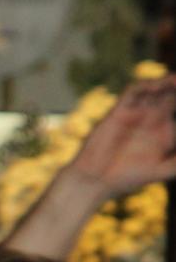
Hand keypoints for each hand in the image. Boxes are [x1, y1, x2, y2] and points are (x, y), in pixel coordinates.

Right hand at [67, 74, 175, 199]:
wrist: (94, 180)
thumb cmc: (126, 179)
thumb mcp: (160, 170)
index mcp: (163, 132)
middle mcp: (150, 120)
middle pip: (170, 96)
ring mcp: (135, 114)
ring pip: (153, 90)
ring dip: (165, 83)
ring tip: (175, 80)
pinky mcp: (118, 111)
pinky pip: (132, 92)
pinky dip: (145, 85)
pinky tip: (157, 86)